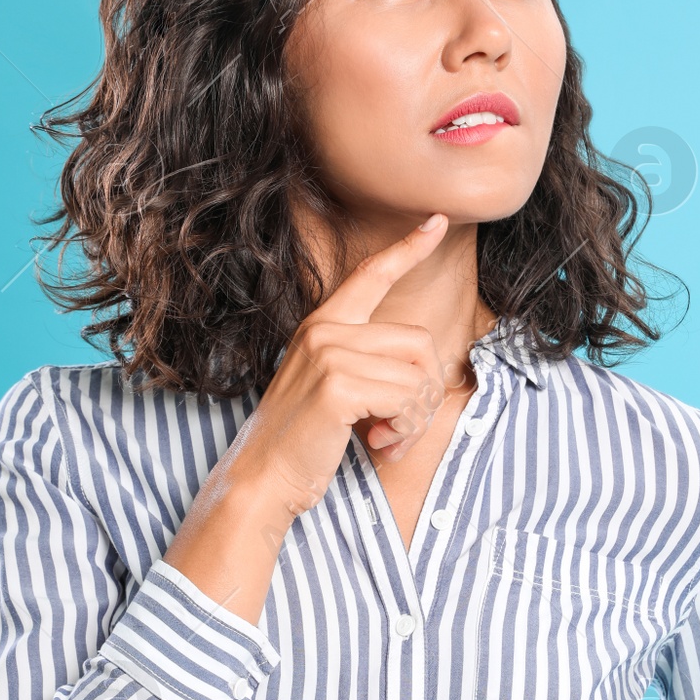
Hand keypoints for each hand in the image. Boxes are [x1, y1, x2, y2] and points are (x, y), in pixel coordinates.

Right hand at [227, 212, 451, 518]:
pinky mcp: (337, 386)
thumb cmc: (302, 440)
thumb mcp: (333, 388)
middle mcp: (325, 331)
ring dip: (414, 419)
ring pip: (418, 376)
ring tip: (386, 439)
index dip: (408, 248)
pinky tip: (379, 444)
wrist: (262, 478)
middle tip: (400, 427)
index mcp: (322, 325)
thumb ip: (368, 366)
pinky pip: (406, 401)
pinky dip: (405, 430)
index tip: (437, 220)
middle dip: (424, 393)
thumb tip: (426, 375)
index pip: (371, 275)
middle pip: (419, 343)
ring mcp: (329, 355)